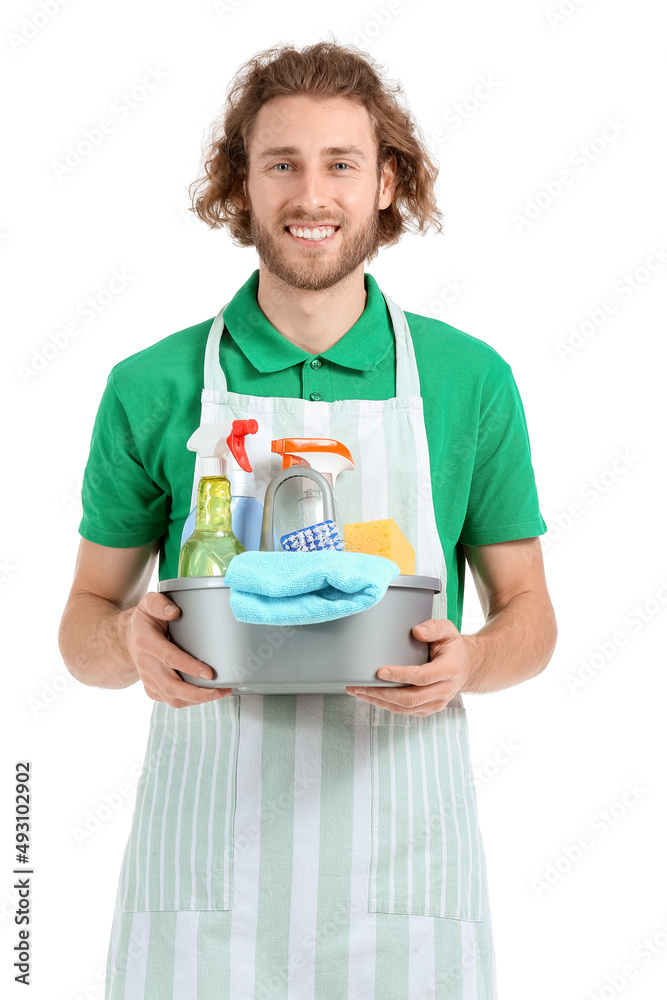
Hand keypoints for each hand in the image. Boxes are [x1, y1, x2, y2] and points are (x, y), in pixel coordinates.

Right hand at [126, 592, 232, 707]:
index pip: (169, 658)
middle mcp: (146, 665)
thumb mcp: (148, 603)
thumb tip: (174, 612)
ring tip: (221, 693)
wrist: (129, 638)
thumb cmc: (146, 620)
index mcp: (146, 642)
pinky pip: (172, 701)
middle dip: (198, 693)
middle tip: (221, 690)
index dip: (189, 667)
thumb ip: (159, 603)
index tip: (209, 673)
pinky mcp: (153, 689)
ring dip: (198, 700)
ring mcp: (148, 680)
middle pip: (172, 687)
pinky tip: (207, 694)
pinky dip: (191, 701)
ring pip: (173, 698)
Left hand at [345, 618, 471, 715]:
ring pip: (405, 708)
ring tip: (357, 691)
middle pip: (410, 698)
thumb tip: (417, 632)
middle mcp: (444, 690)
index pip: (423, 676)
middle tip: (359, 686)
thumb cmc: (452, 648)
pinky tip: (370, 696)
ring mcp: (436, 703)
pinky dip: (385, 705)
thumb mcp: (448, 630)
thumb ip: (434, 628)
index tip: (381, 671)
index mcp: (449, 670)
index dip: (401, 675)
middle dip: (382, 693)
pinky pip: (404, 711)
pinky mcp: (427, 709)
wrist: (465, 668)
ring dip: (378, 701)